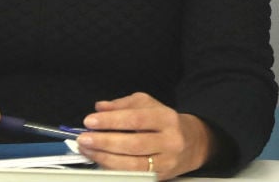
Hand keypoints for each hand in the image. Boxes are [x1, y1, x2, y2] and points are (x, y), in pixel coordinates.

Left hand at [75, 92, 219, 179]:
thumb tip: (100, 107)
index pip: (137, 119)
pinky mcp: (160, 177)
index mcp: (167, 118)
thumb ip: (124, 104)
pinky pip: (134, 175)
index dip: (112, 120)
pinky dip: (114, 169)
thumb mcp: (149, 105)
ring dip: (105, 158)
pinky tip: (101, 162)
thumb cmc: (166, 123)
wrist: (193, 144)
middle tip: (84, 138)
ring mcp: (166, 162)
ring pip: (132, 164)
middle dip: (105, 141)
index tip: (90, 120)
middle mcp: (170, 141)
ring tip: (88, 150)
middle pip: (134, 143)